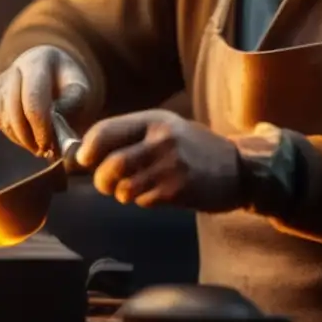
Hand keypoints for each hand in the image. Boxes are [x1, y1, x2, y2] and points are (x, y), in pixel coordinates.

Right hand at [0, 45, 89, 156]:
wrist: (50, 73)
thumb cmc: (67, 83)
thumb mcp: (79, 87)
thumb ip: (72, 103)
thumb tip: (55, 126)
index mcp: (37, 62)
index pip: (33, 99)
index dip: (40, 126)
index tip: (50, 145)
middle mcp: (14, 70)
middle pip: (14, 112)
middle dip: (30, 137)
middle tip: (45, 151)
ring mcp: (0, 85)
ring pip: (6, 121)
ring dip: (24, 139)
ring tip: (42, 145)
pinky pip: (2, 125)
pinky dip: (17, 136)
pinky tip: (31, 136)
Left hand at [75, 109, 243, 211]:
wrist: (238, 167)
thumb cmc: (195, 147)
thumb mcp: (166, 126)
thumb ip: (131, 134)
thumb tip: (86, 150)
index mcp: (154, 120)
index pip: (106, 131)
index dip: (87, 149)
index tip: (83, 159)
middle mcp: (162, 140)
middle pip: (110, 165)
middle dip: (101, 179)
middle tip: (106, 182)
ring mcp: (170, 167)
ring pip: (123, 188)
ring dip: (122, 193)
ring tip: (135, 187)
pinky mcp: (177, 191)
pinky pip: (143, 201)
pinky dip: (142, 201)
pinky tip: (155, 193)